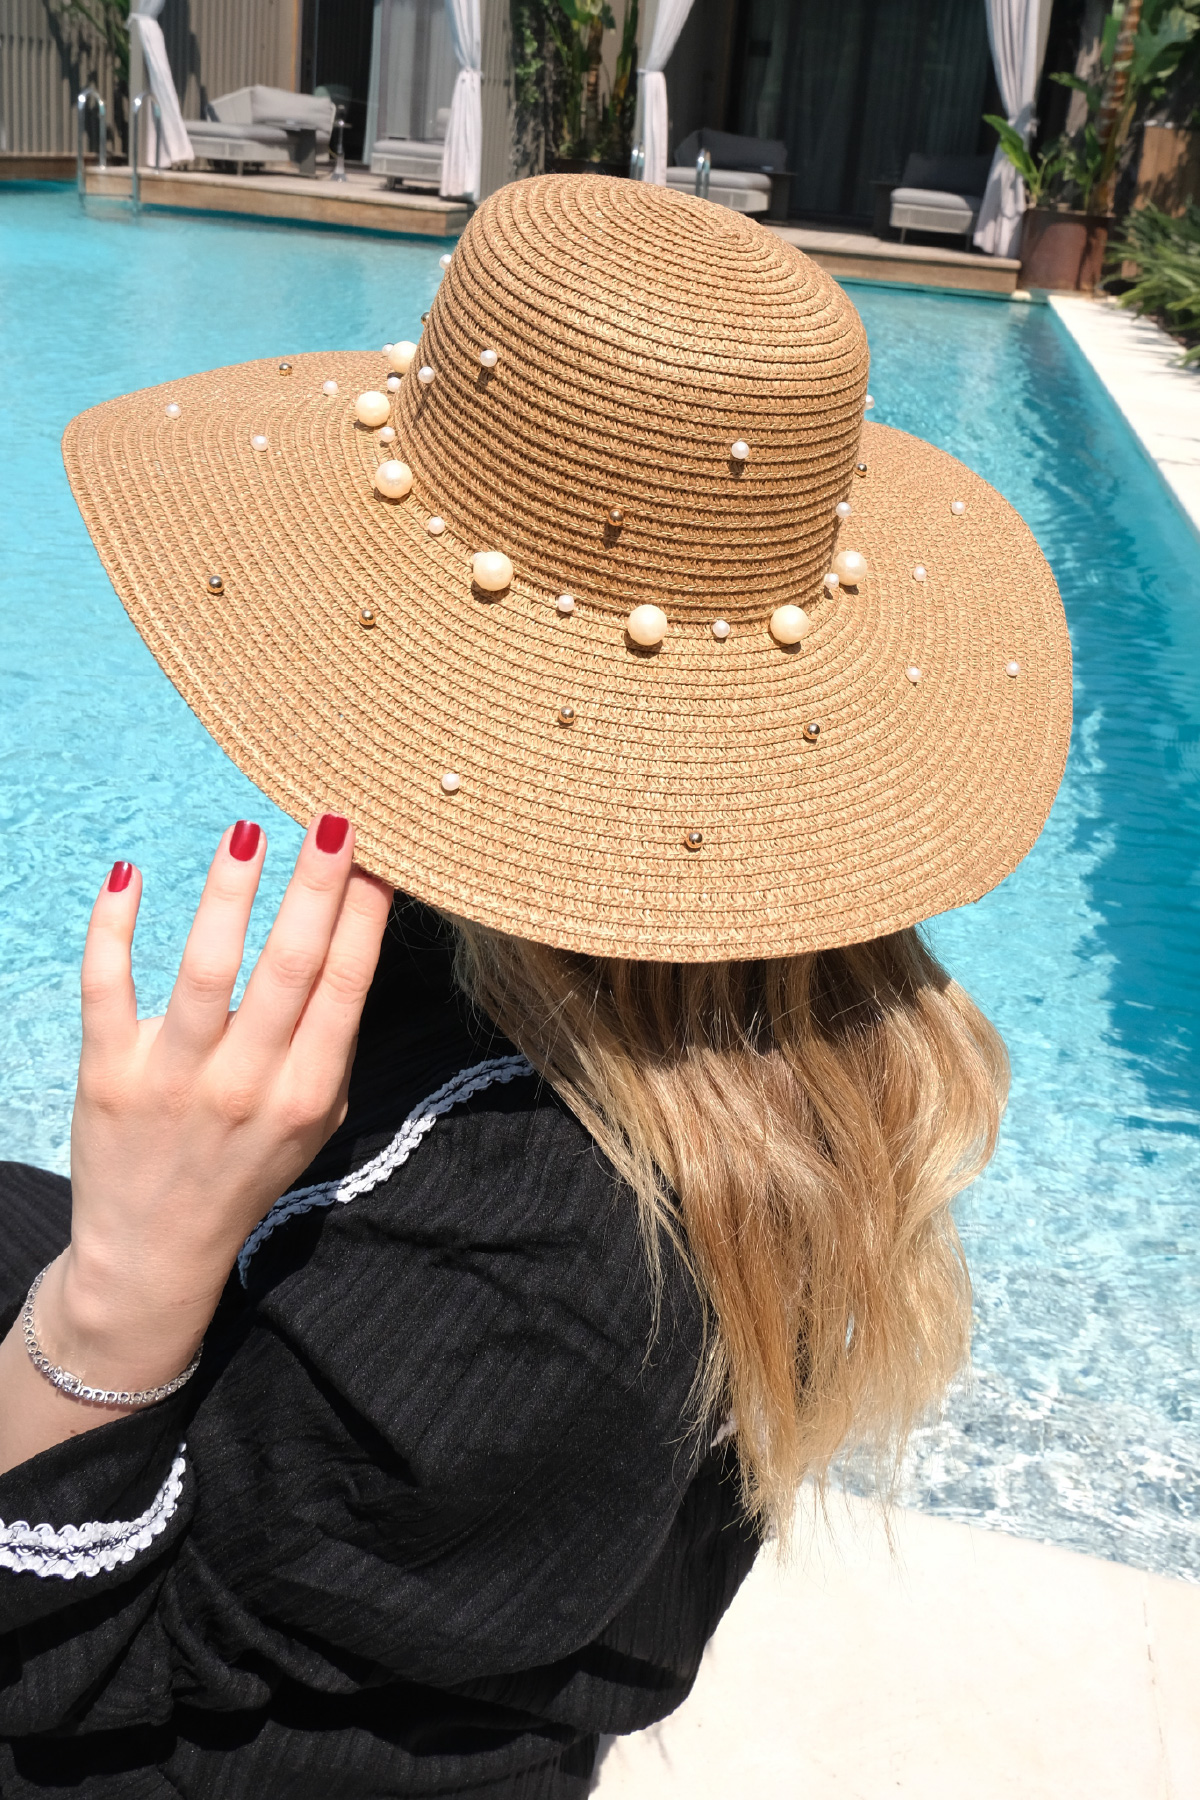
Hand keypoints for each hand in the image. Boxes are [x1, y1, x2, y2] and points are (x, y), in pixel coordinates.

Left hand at [0, 814, 391, 1473]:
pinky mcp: (107, 1076)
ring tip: (248, 833)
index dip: (365, 916)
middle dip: (318, 889)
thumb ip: (330, 1040)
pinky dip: (114, 929)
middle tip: (335, 818)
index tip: (382, 854)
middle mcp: (247, 1085)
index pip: (345, 986)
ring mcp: (175, 1080)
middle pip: (290, 968)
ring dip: (230, 896)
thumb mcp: (315, 1119)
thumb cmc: (247, 1170)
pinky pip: (107, 989)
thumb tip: (349, 934)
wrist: (154, 1257)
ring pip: (206, 970)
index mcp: (308, 1092)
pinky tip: (127, 875)